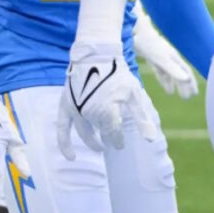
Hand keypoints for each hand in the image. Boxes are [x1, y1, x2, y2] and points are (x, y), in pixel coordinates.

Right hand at [57, 42, 156, 160]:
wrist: (96, 55)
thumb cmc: (118, 74)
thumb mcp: (134, 94)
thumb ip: (141, 118)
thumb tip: (151, 140)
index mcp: (108, 112)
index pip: (114, 134)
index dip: (118, 140)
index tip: (122, 144)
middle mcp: (90, 113)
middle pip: (100, 133)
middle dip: (107, 140)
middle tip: (112, 144)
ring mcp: (76, 110)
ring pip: (84, 133)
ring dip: (92, 141)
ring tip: (99, 146)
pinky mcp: (66, 106)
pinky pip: (62, 130)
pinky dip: (65, 145)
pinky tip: (71, 157)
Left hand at [133, 11, 197, 99]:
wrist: (135, 32)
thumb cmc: (149, 45)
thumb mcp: (161, 59)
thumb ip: (173, 70)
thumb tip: (187, 79)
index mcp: (174, 58)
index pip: (186, 72)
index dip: (191, 83)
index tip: (194, 94)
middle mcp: (170, 58)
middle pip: (180, 73)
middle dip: (184, 85)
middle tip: (187, 97)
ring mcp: (161, 58)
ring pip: (170, 74)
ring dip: (174, 84)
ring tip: (175, 95)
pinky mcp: (152, 58)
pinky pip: (161, 72)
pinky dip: (164, 80)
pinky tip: (165, 87)